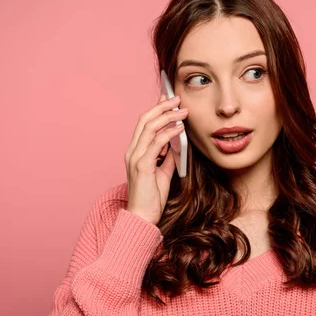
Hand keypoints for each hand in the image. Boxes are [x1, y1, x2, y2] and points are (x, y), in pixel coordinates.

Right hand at [124, 93, 187, 225]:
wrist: (143, 217)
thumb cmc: (152, 198)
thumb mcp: (163, 172)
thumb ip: (168, 157)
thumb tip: (179, 143)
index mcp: (135, 151)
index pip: (144, 123)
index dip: (156, 108)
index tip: (168, 98)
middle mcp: (132, 151)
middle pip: (145, 120)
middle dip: (162, 106)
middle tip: (177, 98)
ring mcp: (135, 157)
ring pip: (150, 127)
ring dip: (168, 116)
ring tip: (182, 110)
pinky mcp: (142, 166)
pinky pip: (156, 143)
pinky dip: (169, 132)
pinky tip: (180, 128)